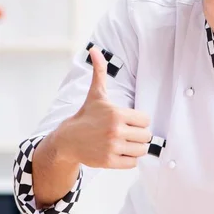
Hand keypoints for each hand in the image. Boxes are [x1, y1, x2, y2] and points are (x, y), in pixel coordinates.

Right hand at [60, 47, 151, 168]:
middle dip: (138, 135)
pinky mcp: (109, 162)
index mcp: (117, 114)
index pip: (146, 120)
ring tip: (123, 142)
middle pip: (146, 136)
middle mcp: (115, 131)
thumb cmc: (86, 116)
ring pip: (141, 150)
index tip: (128, 120)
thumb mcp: (95, 94)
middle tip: (126, 133)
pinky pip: (133, 163)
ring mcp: (112, 147)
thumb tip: (94, 49)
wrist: (67, 140)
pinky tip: (118, 152)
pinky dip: (128, 159)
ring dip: (135, 148)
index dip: (139, 121)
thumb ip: (99, 72)